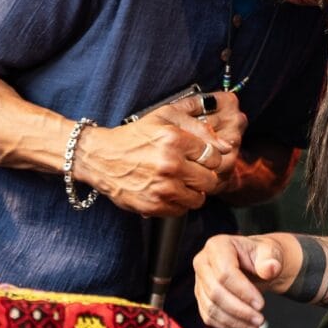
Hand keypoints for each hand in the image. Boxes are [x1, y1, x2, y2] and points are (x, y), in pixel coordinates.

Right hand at [73, 91, 243, 215]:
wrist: (102, 158)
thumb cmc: (136, 135)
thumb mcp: (165, 116)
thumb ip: (198, 123)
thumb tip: (226, 142)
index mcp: (174, 139)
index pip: (215, 155)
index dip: (212, 156)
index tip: (203, 156)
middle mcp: (170, 165)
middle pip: (211, 179)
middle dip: (206, 174)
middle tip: (193, 169)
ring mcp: (162, 188)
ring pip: (199, 198)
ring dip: (194, 190)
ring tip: (181, 180)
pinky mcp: (154, 206)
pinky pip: (182, 210)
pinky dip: (180, 202)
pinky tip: (169, 189)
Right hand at [193, 234, 284, 327]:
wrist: (257, 264)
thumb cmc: (262, 256)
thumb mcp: (270, 252)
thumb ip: (270, 259)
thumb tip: (270, 268)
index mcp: (217, 245)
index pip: (225, 272)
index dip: (243, 292)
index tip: (260, 304)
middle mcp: (203, 262)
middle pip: (215, 292)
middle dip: (239, 310)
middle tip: (260, 319)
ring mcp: (200, 280)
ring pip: (211, 308)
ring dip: (234, 321)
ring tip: (255, 325)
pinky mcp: (201, 297)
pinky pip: (209, 317)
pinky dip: (227, 325)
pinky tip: (244, 325)